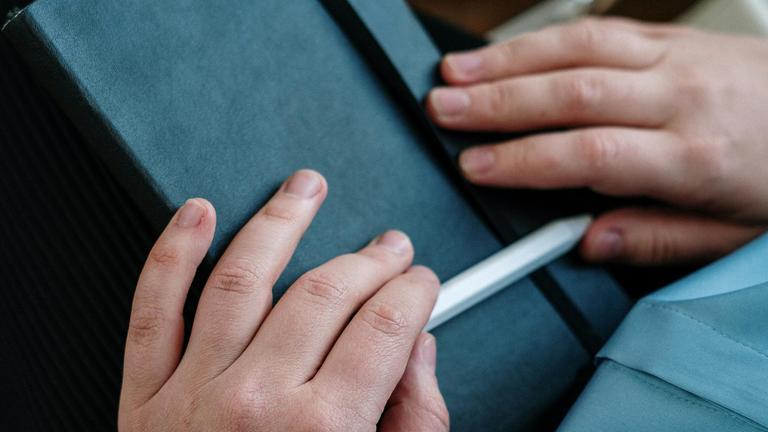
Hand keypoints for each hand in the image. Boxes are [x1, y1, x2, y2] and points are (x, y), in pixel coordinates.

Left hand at [118, 170, 448, 430]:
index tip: (422, 281)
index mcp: (322, 429)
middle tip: (389, 247)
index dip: (415, 291)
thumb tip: (417, 351)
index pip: (384, 326)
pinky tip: (197, 215)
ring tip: (304, 189)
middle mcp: (255, 402)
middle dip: (371, 260)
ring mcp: (193, 392)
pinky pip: (152, 309)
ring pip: (243, 277)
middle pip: (327, 294)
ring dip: (280, 222)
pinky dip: (172, 254)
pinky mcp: (144, 396)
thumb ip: (413, 422)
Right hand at [427, 18, 767, 265]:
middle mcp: (683, 97)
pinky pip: (600, 27)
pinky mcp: (673, 35)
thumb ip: (656, 240)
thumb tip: (587, 242)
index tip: (476, 166)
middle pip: (573, 92)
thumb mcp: (732, 236)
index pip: (591, 154)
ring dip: (509, 59)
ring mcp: (677, 57)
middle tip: (444, 108)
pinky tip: (510, 49)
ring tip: (457, 72)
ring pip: (579, 48)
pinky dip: (545, 38)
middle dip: (497, 101)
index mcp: (694, 158)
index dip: (524, 160)